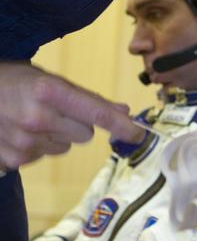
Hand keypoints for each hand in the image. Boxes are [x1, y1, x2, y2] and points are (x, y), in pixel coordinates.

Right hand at [0, 61, 142, 170]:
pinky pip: (42, 157)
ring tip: (30, 119)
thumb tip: (124, 112)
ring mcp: (24, 143)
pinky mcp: (13, 161)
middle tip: (53, 110)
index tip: (139, 135)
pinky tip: (17, 132)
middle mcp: (38, 118)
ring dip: (55, 136)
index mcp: (48, 91)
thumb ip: (85, 97)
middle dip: (76, 124)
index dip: (122, 126)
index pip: (96, 113)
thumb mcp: (46, 79)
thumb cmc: (10, 81)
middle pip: (84, 133)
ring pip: (64, 147)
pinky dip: (36, 147)